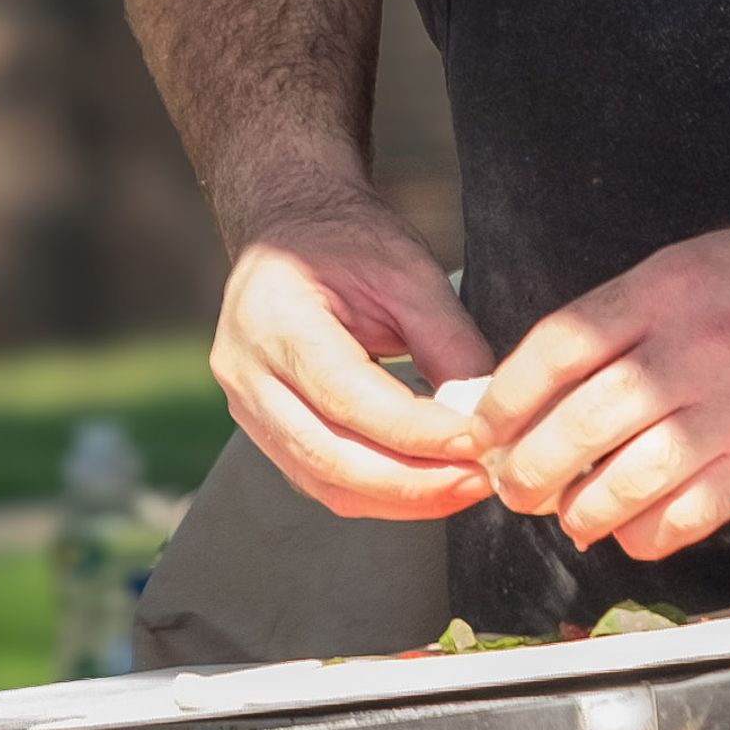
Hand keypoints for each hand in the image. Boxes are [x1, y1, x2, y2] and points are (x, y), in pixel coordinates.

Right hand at [211, 178, 497, 522]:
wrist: (289, 231)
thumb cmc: (347, 242)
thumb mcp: (406, 272)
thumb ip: (447, 341)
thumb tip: (483, 414)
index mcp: (275, 319)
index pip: (347, 396)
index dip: (416, 430)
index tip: (477, 441)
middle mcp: (247, 372)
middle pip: (328, 455)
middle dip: (412, 482)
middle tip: (480, 478)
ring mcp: (246, 408)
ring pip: (323, 481)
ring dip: (400, 498)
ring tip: (464, 486)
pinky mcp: (263, 432)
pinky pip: (319, 481)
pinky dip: (378, 494)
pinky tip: (428, 486)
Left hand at [471, 204, 729, 560]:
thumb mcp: (696, 264)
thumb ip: (624, 318)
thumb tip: (542, 377)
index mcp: (666, 289)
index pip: (557, 349)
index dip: (506, 400)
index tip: (486, 429)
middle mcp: (694, 346)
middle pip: (580, 423)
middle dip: (530, 470)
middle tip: (516, 487)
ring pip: (627, 480)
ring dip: (583, 512)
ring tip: (571, 517)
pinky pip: (690, 514)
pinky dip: (648, 533)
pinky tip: (635, 529)